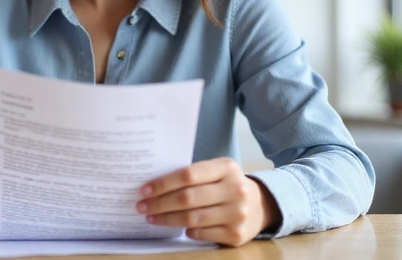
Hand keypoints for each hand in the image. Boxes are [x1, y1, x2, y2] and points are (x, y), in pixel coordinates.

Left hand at [136, 158, 279, 246]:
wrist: (260, 205)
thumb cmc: (225, 185)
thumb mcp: (216, 171)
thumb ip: (193, 175)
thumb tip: (154, 186)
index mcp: (226, 167)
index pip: (188, 174)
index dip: (163, 183)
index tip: (144, 190)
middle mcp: (235, 189)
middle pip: (188, 198)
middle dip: (160, 203)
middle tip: (141, 206)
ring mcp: (238, 213)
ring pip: (192, 218)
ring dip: (167, 219)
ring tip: (151, 217)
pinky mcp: (237, 234)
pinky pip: (202, 234)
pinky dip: (186, 231)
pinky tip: (176, 227)